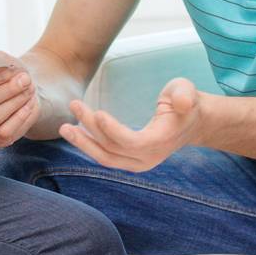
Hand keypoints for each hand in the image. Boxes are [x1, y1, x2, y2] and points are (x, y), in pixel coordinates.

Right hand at [0, 50, 38, 147]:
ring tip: (29, 90)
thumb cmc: (8, 75)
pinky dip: (19, 117)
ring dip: (15, 102)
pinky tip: (28, 105)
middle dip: (6, 90)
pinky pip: (3, 133)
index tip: (9, 71)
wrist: (22, 92)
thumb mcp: (3, 61)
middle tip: (25, 80)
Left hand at [58, 77, 200, 172]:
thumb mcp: (187, 92)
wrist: (191, 123)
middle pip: (112, 149)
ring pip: (105, 157)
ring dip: (83, 142)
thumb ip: (184, 95)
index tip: (97, 113)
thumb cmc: (186, 103)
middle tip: (75, 105)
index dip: (113, 130)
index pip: (132, 141)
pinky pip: (105, 156)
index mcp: (160, 141)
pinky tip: (75, 132)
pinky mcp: (129, 161)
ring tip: (65, 127)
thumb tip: (183, 102)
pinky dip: (89, 145)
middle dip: (90, 128)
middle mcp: (148, 158)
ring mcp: (138, 163)